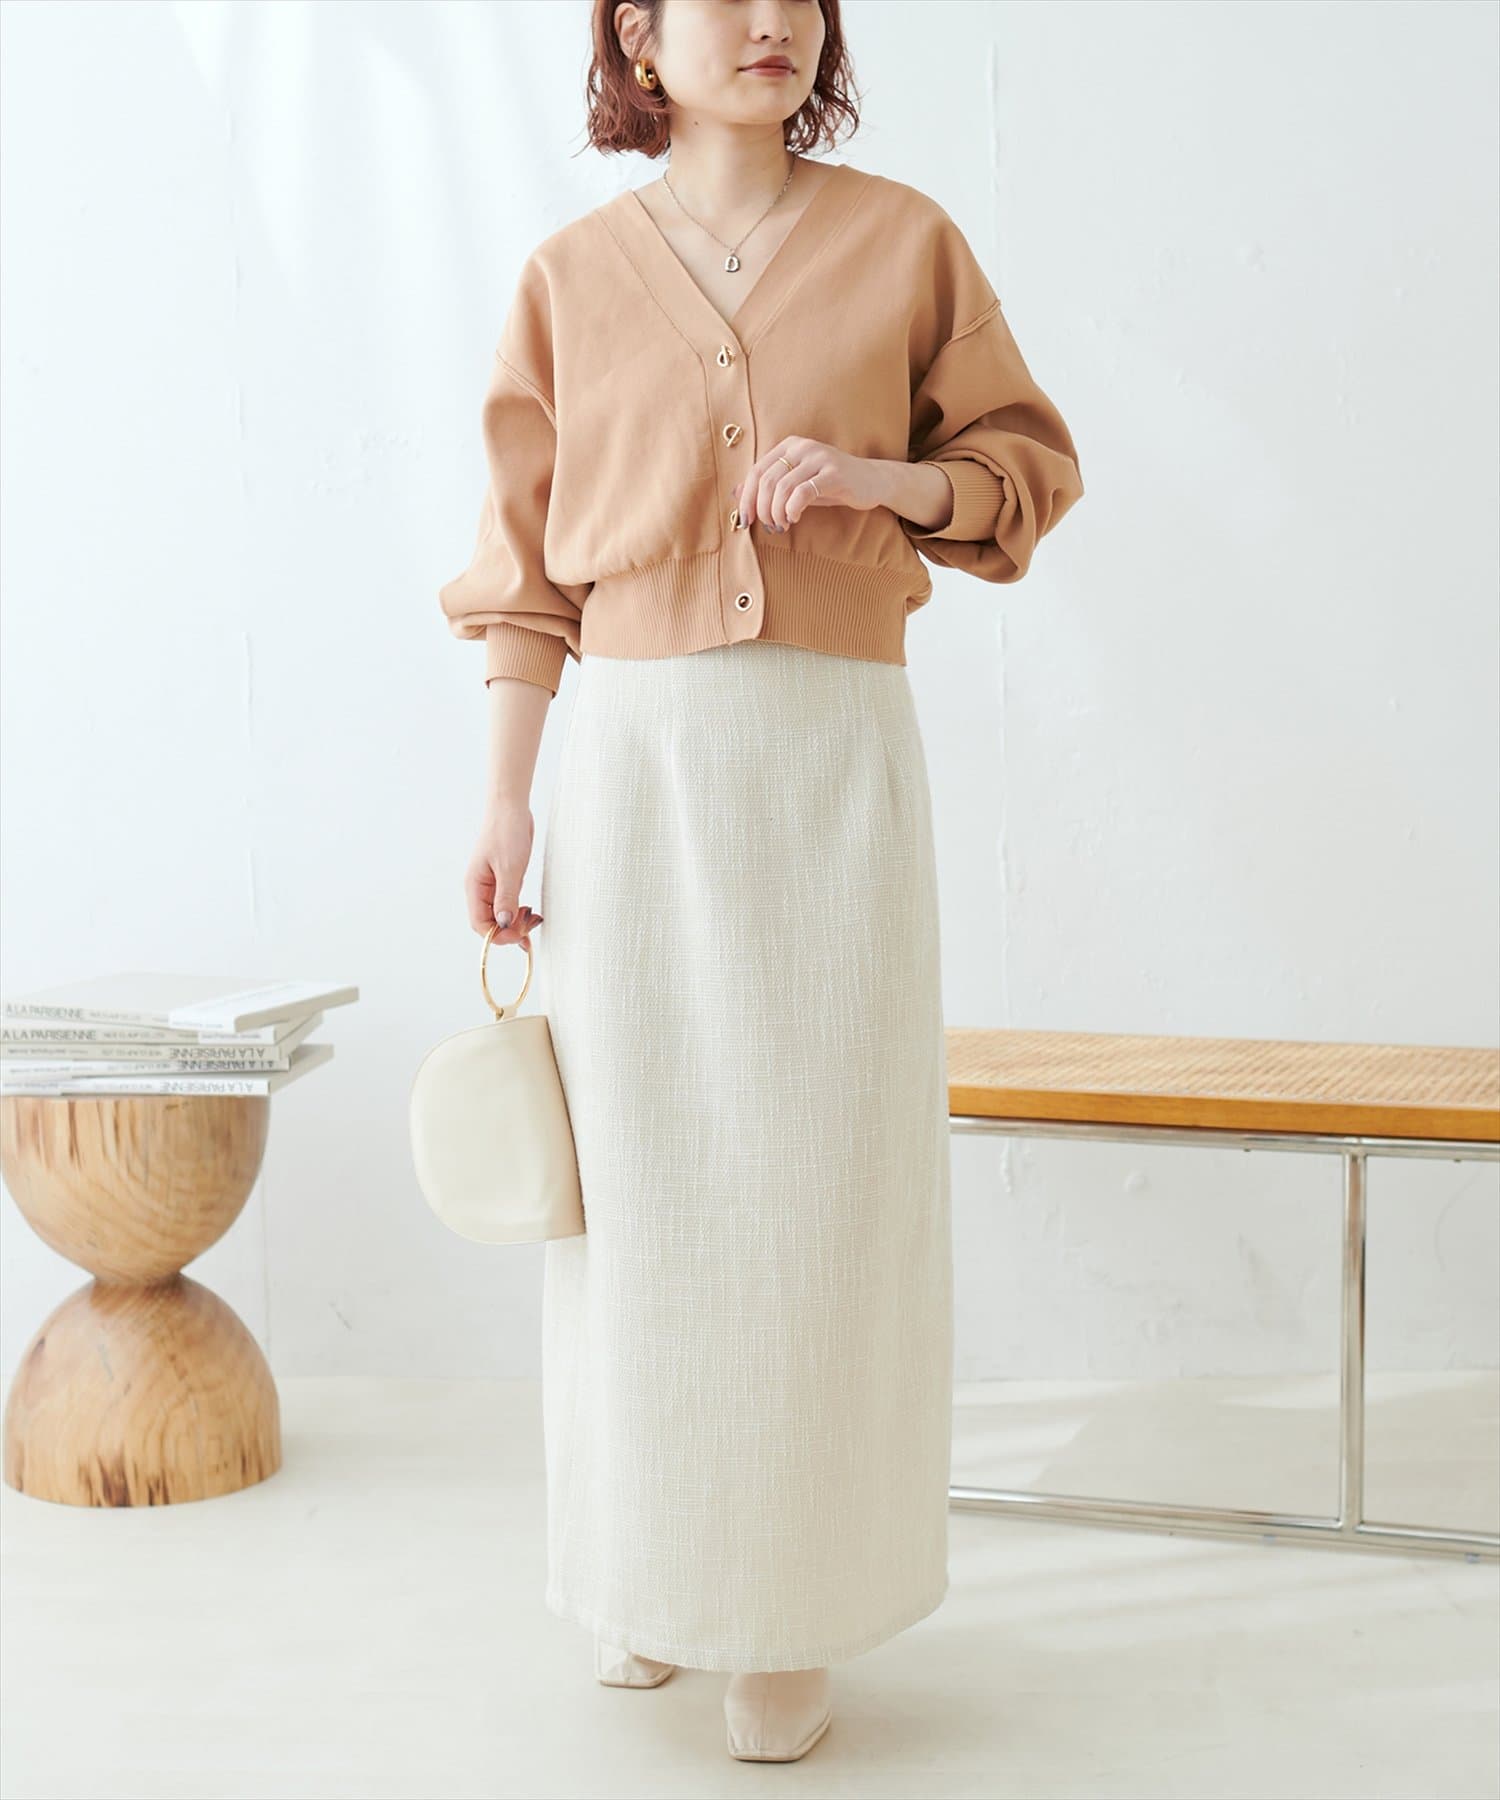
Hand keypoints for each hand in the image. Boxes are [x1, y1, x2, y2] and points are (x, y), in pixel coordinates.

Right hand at [465, 801, 542, 948]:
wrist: (512, 808)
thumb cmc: (506, 832)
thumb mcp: (509, 867)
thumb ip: (506, 898)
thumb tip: (504, 924)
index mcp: (475, 887)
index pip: (480, 924)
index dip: (498, 935)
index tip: (518, 936)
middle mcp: (481, 889)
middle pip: (490, 923)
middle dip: (510, 930)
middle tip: (531, 926)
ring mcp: (493, 885)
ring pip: (501, 915)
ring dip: (517, 922)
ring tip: (534, 919)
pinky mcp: (505, 879)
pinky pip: (509, 903)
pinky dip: (520, 911)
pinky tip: (531, 912)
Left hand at [732, 437, 893, 533]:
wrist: (871, 481)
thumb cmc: (829, 484)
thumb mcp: (796, 483)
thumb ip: (768, 486)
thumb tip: (735, 493)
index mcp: (789, 446)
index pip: (756, 471)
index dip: (746, 498)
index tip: (745, 521)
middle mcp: (802, 447)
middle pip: (766, 480)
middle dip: (761, 509)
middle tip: (768, 526)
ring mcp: (819, 458)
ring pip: (782, 488)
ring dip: (776, 513)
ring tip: (782, 524)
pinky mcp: (834, 473)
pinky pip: (803, 493)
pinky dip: (793, 509)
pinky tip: (795, 518)